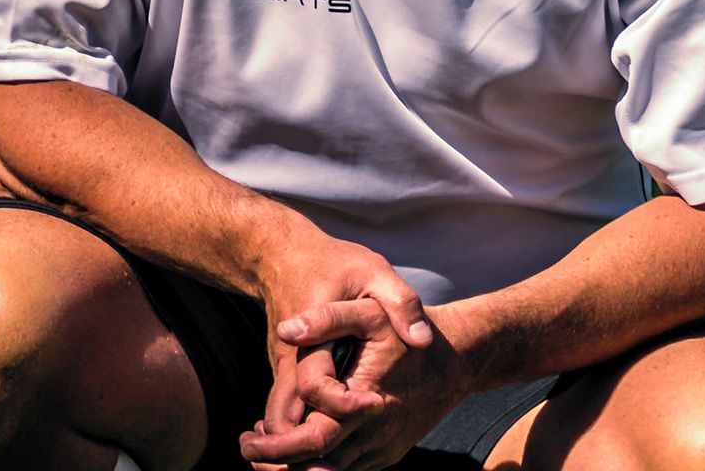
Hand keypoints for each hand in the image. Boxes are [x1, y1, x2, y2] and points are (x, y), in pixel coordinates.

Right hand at [230, 231, 445, 470]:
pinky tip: (320, 454)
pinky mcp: (285, 370)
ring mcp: (282, 364)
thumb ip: (401, 302)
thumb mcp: (373, 270)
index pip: (314, 382)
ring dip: (295, 447)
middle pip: (283, 415)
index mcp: (310, 333)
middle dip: (299, 449)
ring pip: (280, 417)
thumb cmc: (333, 263)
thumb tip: (423, 338)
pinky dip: (297, 433)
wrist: (281, 253)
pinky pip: (286, 410)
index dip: (342, 404)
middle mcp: (288, 355)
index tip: (376, 406)